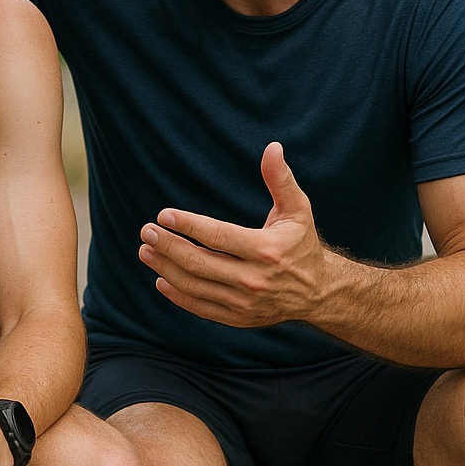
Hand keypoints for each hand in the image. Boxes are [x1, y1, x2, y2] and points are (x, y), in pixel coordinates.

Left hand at [137, 142, 333, 327]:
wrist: (318, 293)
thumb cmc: (302, 244)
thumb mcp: (298, 209)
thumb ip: (280, 179)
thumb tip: (272, 147)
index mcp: (266, 250)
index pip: (218, 236)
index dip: (188, 225)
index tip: (163, 215)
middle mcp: (254, 279)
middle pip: (199, 262)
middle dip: (168, 246)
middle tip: (146, 231)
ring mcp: (245, 303)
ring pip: (195, 285)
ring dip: (165, 268)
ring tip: (146, 250)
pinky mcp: (238, 318)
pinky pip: (201, 307)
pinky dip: (178, 295)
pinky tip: (160, 279)